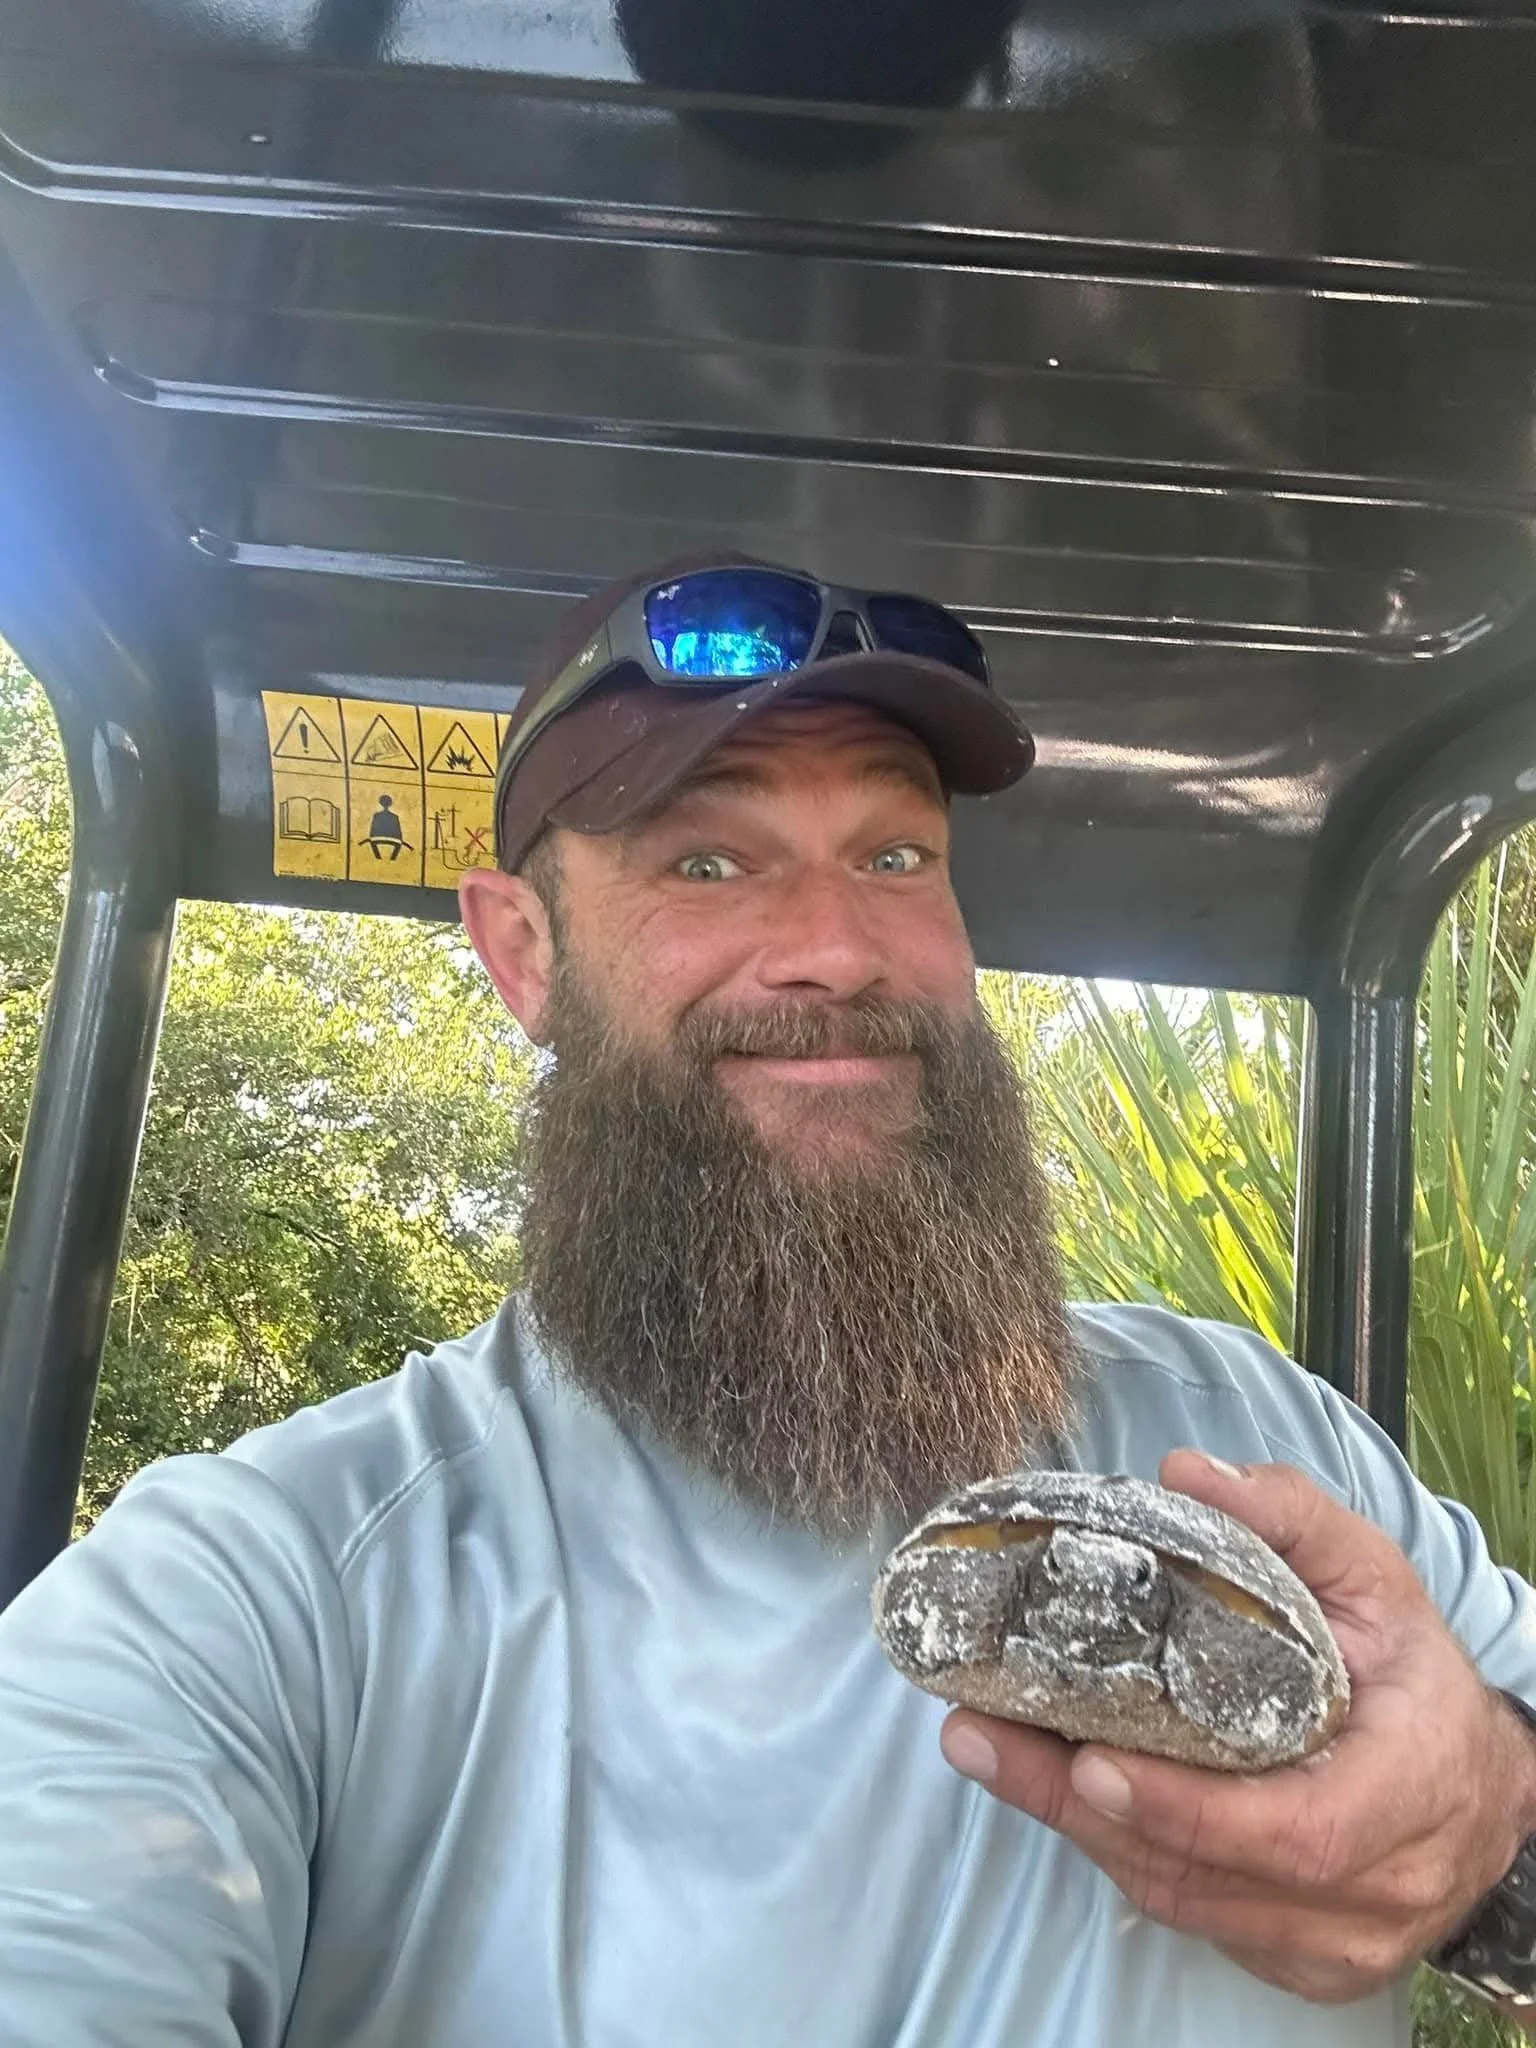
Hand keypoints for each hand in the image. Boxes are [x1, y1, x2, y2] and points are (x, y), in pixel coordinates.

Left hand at [938, 1450, 1535, 2003]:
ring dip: (1079, 1828)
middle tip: (984, 1736)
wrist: (1478, 1784)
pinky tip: (1054, 1788)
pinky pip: (1191, 1913)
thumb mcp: (1372, 1575)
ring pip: (1186, 1900)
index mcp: (1410, 1783)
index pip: (1297, 1830)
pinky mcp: (1300, 1959)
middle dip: (1083, 1808)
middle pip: (1211, 1873)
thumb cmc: (1415, 1674)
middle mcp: (1381, 1885)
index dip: (1187, 1808)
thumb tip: (1183, 1474)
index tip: (1091, 1760)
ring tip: (990, 1748)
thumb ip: (1288, 1517)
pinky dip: (1119, 1850)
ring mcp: (1339, 1939)